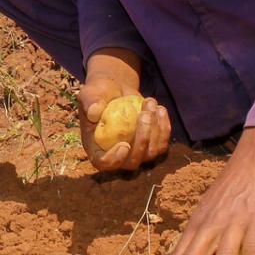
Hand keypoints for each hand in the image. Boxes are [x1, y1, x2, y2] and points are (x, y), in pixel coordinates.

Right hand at [78, 50, 170, 171]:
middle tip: (144, 113)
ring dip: (155, 129)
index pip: (104, 163)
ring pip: (150, 153)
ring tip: (150, 102)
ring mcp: (136, 153)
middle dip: (142, 139)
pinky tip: (160, 108)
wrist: (116, 90)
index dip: (115, 159)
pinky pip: (161, 145)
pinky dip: (164, 127)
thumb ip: (90, 102)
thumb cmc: (100, 93)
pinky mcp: (150, 146)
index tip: (124, 144)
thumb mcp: (90, 93)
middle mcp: (117, 156)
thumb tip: (94, 112)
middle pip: (132, 161)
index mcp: (96, 149)